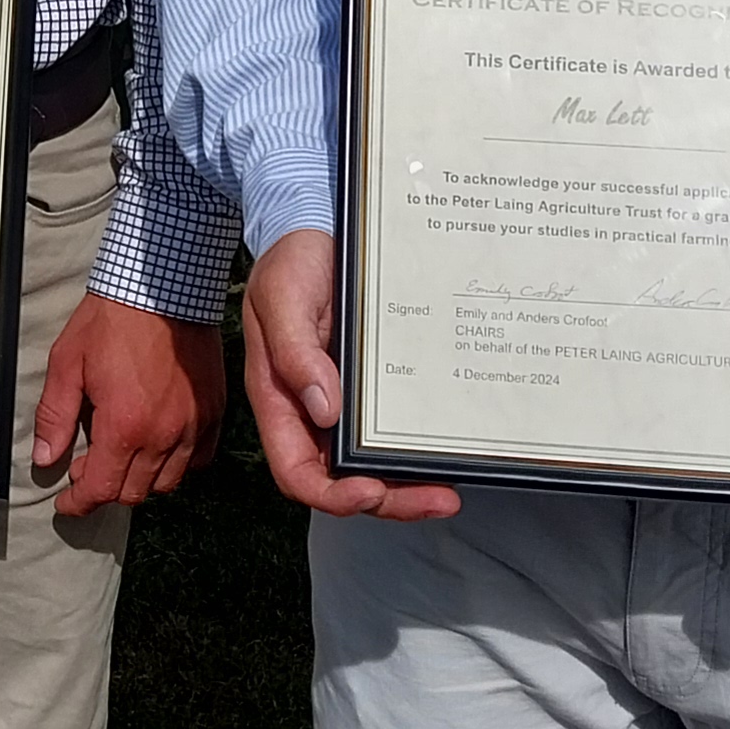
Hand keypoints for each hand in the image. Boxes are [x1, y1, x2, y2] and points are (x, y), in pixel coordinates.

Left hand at [32, 292, 221, 514]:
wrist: (163, 286)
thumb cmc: (113, 319)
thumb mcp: (68, 362)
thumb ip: (55, 414)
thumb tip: (45, 457)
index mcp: (125, 426)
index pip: (102, 489)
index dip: (80, 503)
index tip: (67, 503)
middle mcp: (164, 435)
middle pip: (134, 492)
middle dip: (106, 489)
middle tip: (87, 468)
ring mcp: (194, 426)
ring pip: (168, 482)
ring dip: (140, 480)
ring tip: (122, 456)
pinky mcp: (213, 412)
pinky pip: (199, 460)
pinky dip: (177, 464)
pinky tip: (159, 446)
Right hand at [238, 228, 459, 520]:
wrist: (316, 227)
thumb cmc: (291, 259)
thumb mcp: (282, 296)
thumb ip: (294, 351)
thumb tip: (323, 408)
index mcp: (280, 398)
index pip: (296, 471)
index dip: (331, 494)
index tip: (369, 490)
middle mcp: (312, 410)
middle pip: (343, 481)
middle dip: (389, 501)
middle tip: (438, 500)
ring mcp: (344, 401)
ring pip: (372, 465)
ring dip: (408, 486)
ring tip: (449, 492)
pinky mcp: (372, 386)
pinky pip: (391, 430)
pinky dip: (416, 449)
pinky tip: (446, 450)